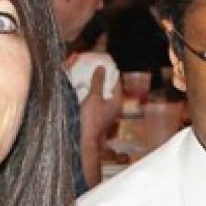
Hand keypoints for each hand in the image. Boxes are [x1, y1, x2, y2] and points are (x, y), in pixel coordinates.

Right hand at [79, 67, 122, 187]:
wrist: (88, 141)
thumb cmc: (92, 120)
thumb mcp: (93, 97)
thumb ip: (97, 82)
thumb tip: (101, 68)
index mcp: (117, 100)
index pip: (117, 81)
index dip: (110, 72)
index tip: (103, 64)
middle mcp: (116, 107)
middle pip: (112, 88)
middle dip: (104, 79)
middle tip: (95, 71)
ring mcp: (110, 113)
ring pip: (106, 96)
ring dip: (99, 88)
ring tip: (90, 80)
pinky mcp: (103, 117)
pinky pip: (101, 102)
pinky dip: (96, 96)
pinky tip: (88, 93)